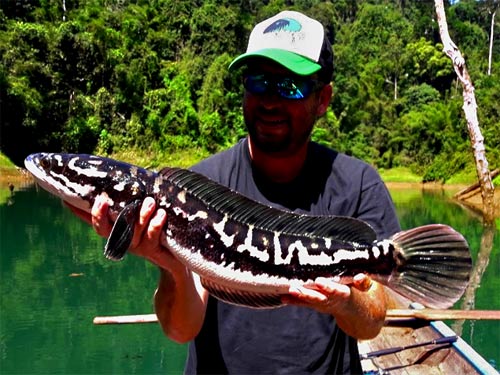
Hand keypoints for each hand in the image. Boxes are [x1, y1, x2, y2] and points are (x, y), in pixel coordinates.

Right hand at [66, 194, 183, 272]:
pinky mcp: (154, 250)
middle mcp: (123, 239)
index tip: (65, 200)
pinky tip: (161, 214)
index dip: (78, 213)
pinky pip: (152, 237)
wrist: (176, 256)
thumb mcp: (143, 211)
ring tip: (149, 201)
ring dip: (141, 215)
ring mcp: (137, 246)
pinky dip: (155, 225)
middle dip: (101, 215)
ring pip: (133, 231)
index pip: (93, 221)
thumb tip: (117, 173)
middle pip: (105, 230)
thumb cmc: (157, 225)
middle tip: (102, 199)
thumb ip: (130, 197)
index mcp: (116, 229)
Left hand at [282, 274, 372, 314]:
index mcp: (346, 295)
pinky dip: (293, 301)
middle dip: (307, 295)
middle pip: (319, 299)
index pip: (337, 292)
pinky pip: (304, 303)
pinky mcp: (316, 304)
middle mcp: (333, 301)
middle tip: (295, 289)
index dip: (329, 288)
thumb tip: (360, 277)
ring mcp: (323, 304)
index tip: (319, 282)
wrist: (358, 310)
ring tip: (288, 292)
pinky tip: (282, 297)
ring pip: (310, 302)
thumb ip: (364, 282)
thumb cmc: (361, 292)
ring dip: (298, 298)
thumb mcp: (367, 287)